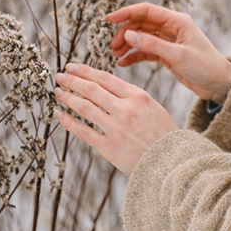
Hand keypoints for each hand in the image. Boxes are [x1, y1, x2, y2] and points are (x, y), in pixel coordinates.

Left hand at [53, 62, 178, 175]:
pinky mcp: (108, 147)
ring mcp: (115, 128)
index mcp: (138, 97)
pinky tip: (59, 114)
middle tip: (60, 76)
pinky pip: (83, 131)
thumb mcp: (154, 108)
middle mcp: (125, 110)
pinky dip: (68, 121)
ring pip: (84, 107)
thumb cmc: (165, 136)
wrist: (172, 163)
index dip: (86, 71)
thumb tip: (109, 90)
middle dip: (72, 81)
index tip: (73, 67)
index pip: (105, 78)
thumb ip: (133, 98)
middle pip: (91, 90)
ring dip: (68, 97)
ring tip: (58, 91)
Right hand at [107, 3, 230, 102]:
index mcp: (177, 21)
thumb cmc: (206, 66)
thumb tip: (128, 34)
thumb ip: (153, 44)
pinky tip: (123, 63)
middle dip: (124, 33)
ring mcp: (168, 41)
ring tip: (115, 55)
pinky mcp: (167, 54)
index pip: (147, 10)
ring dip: (127, 45)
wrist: (219, 84)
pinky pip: (146, 51)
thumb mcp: (178, 56)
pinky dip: (134, 56)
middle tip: (112, 47)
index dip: (126, 12)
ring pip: (141, 37)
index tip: (109, 19)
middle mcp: (172, 28)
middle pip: (141, 24)